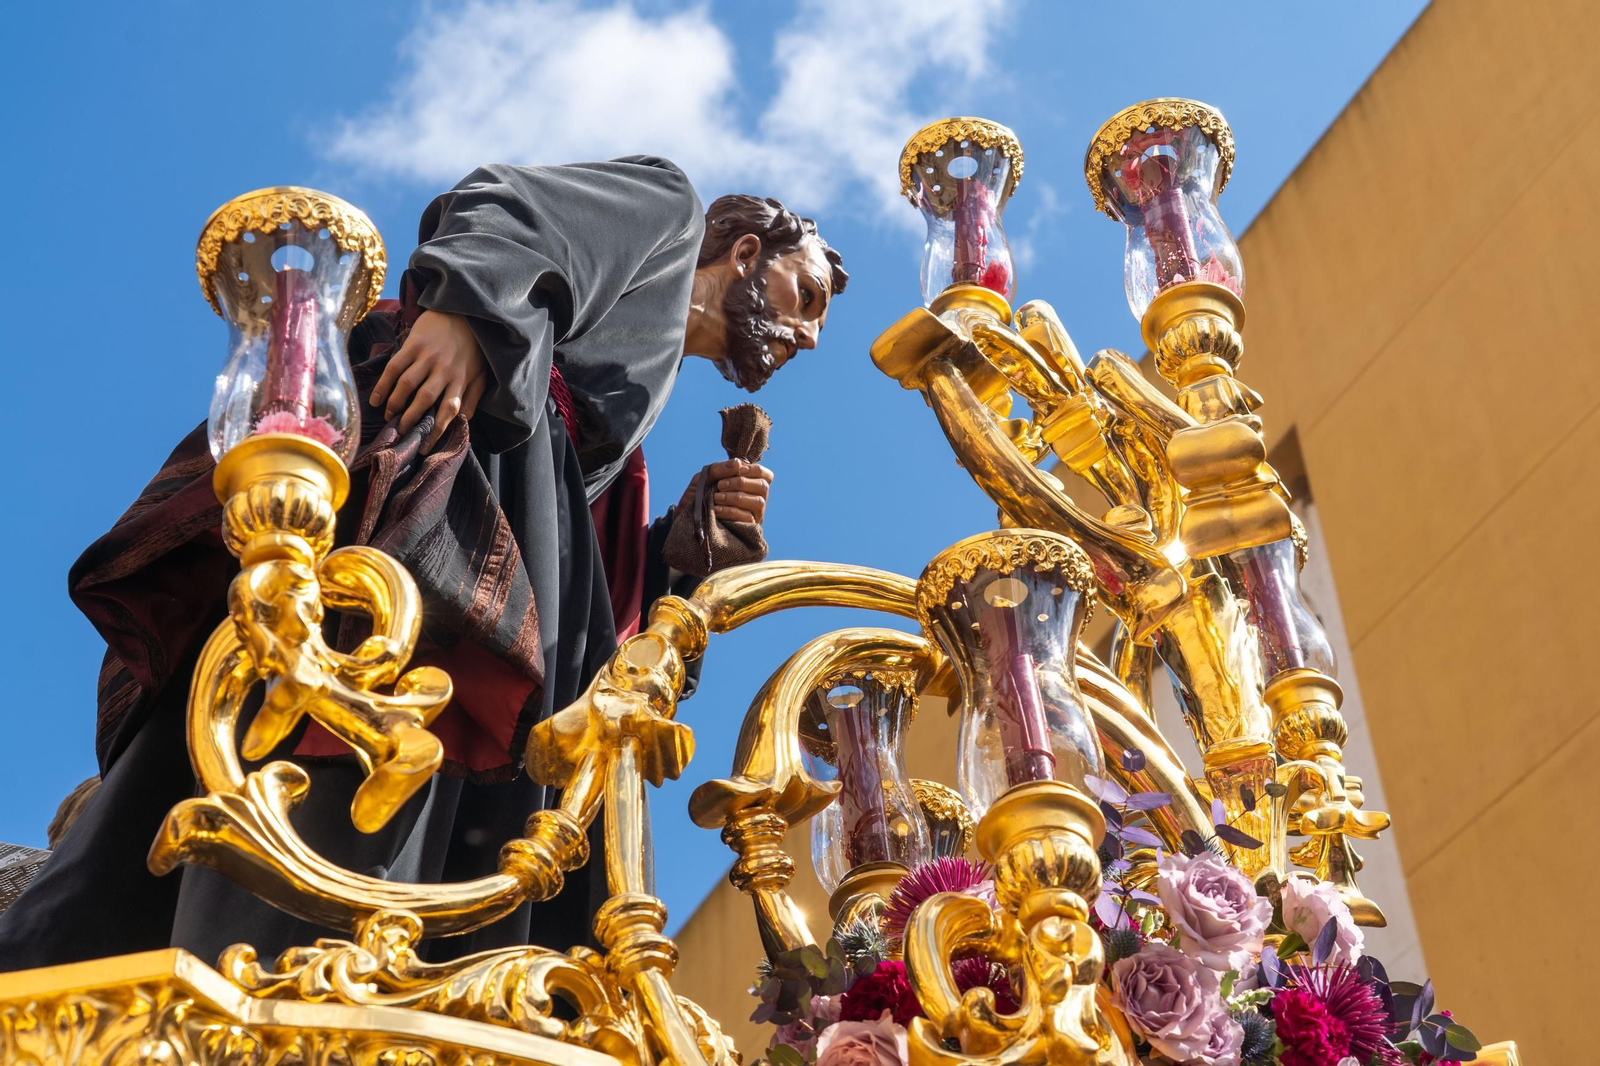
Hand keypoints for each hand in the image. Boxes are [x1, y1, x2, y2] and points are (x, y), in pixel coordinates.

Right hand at [368, 310, 490, 451]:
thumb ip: (473, 397)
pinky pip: (395, 367)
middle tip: (401, 434)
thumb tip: (465, 421)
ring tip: (389, 418)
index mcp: (461, 380)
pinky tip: (377, 400)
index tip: (425, 447)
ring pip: (407, 386)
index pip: (449, 411)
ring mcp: (427, 357)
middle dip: (410, 420)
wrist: (463, 310)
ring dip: (395, 404)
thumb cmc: (473, 347)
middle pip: (424, 401)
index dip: (436, 431)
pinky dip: (384, 385)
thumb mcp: (480, 373)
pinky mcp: (413, 344)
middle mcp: (444, 370)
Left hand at [699, 459, 772, 523]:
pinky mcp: (747, 528)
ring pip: (758, 502)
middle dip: (741, 483)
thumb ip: (720, 468)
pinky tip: (717, 510)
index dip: (754, 470)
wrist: (686, 517)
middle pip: (763, 487)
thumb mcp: (705, 477)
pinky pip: (747, 517)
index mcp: (749, 484)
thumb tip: (738, 463)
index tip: (737, 470)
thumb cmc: (698, 495)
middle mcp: (756, 499)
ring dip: (735, 497)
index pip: (765, 475)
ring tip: (716, 498)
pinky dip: (730, 511)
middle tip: (720, 485)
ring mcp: (753, 515)